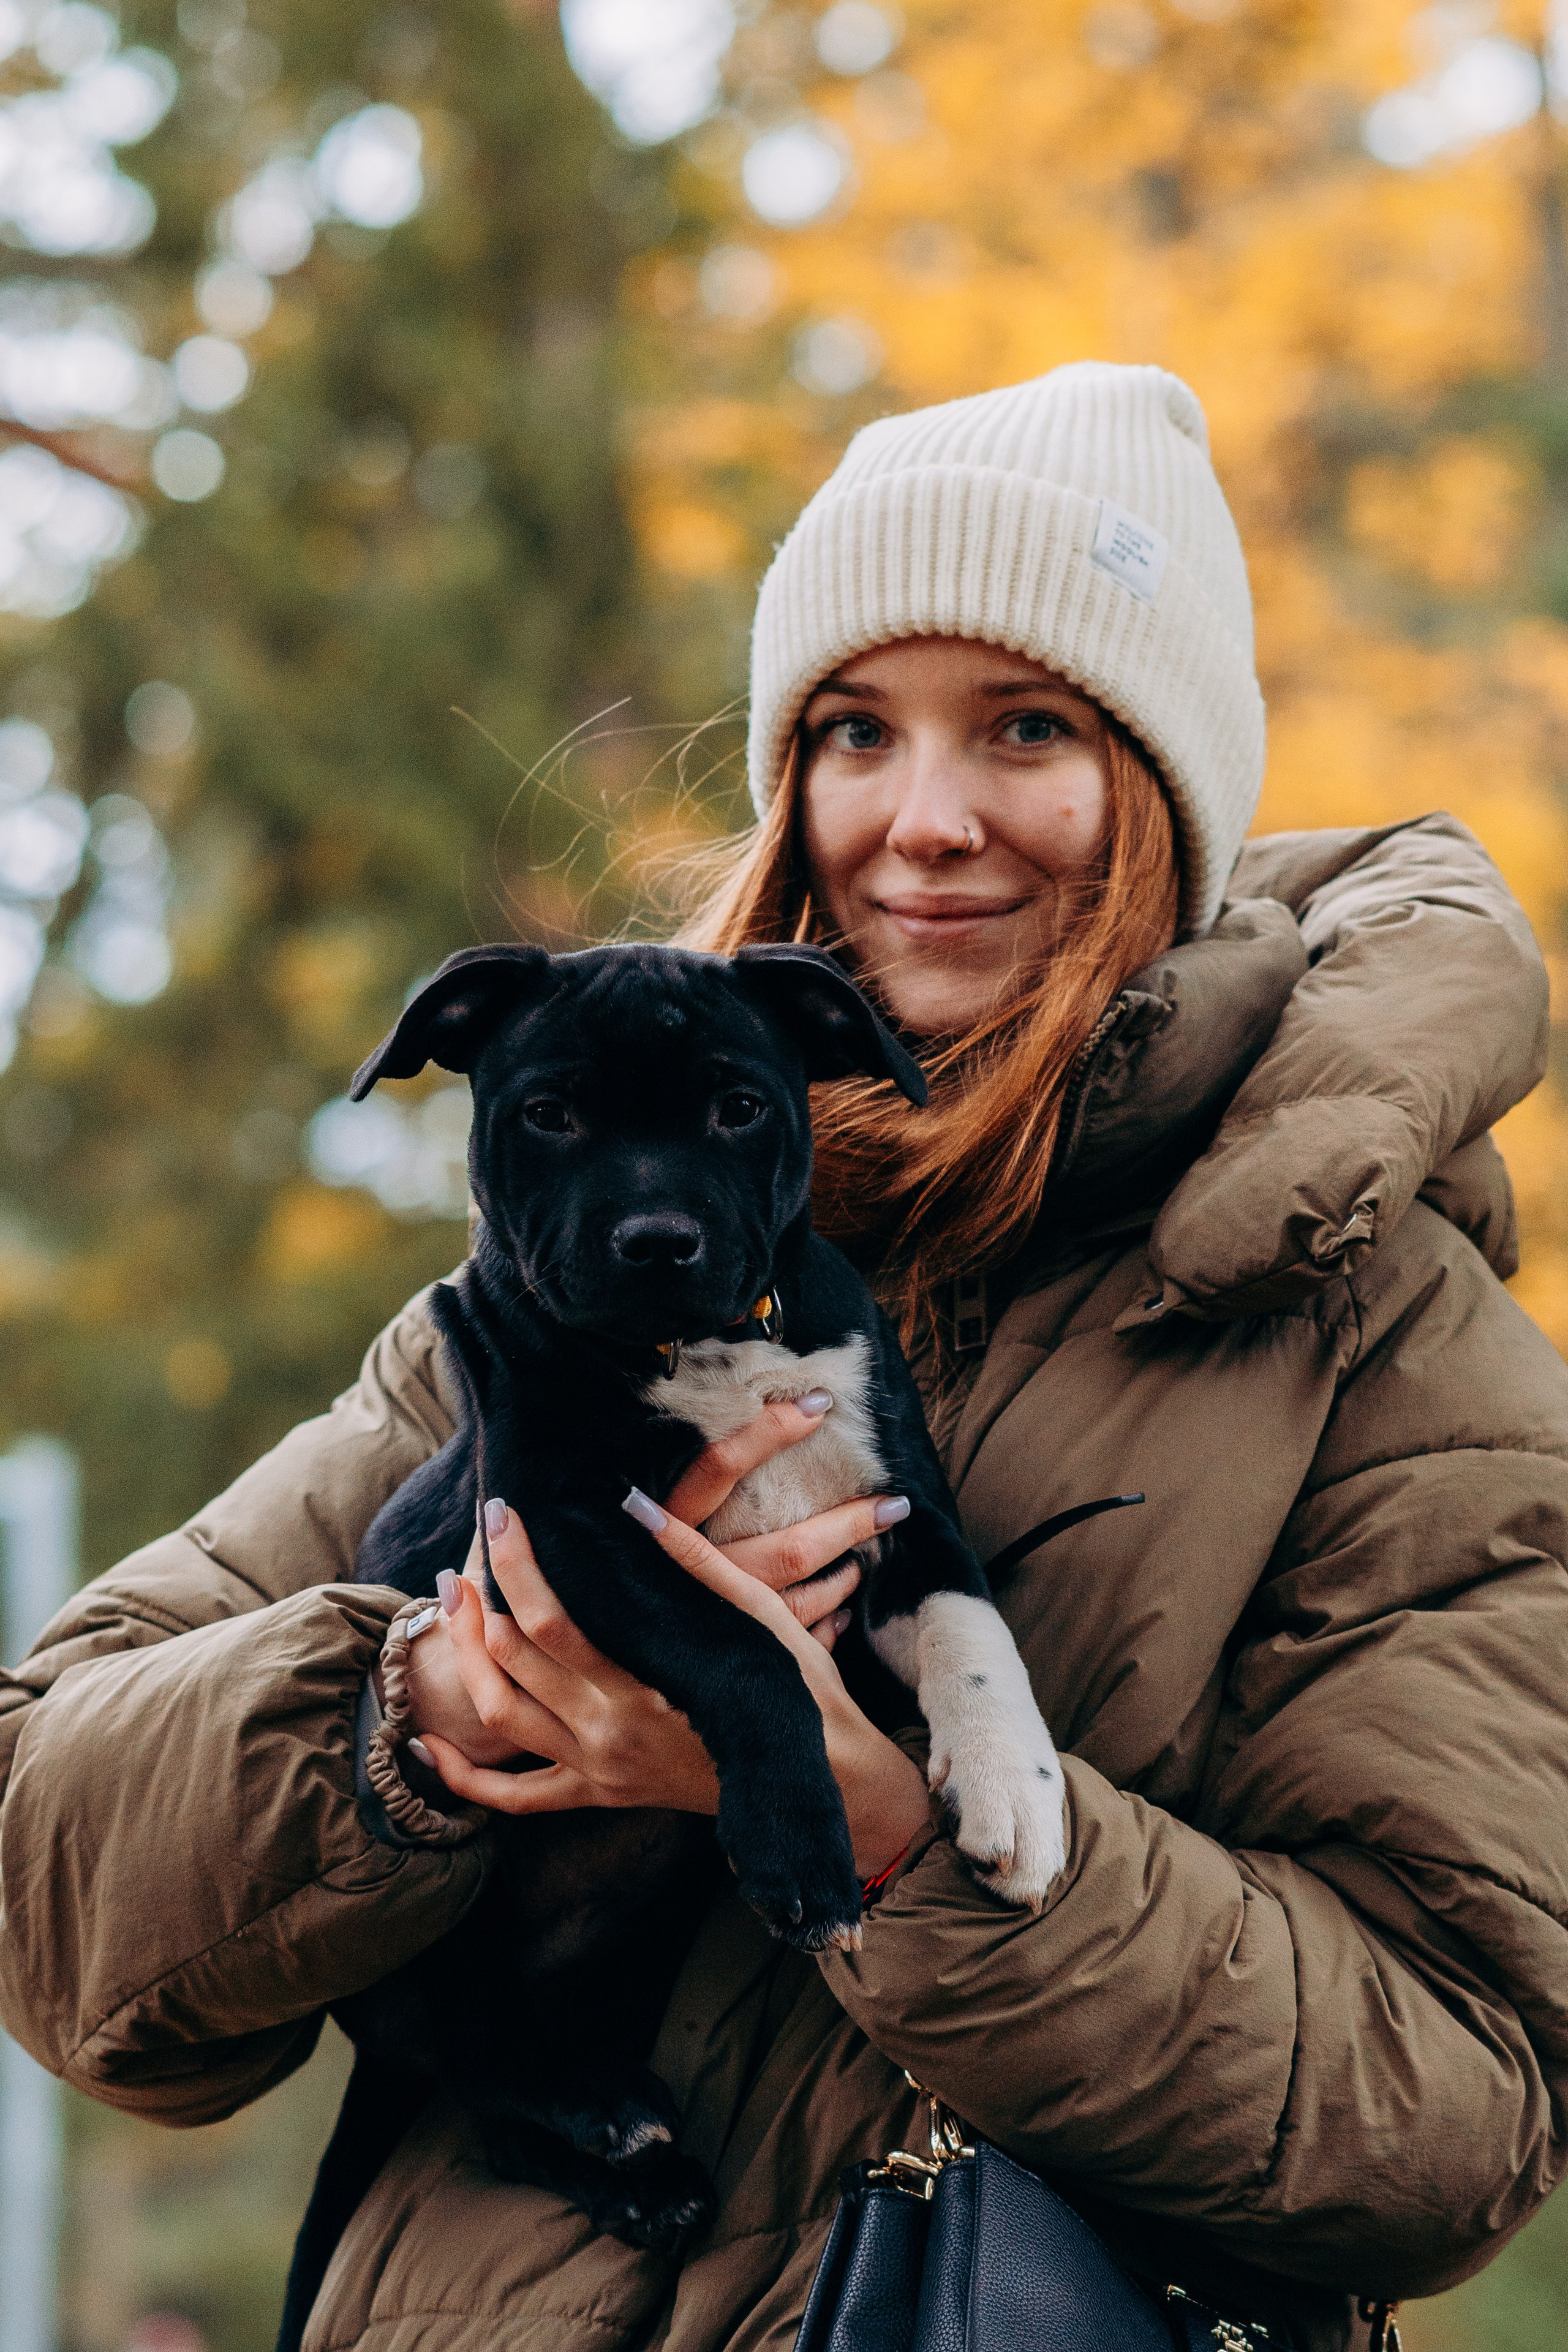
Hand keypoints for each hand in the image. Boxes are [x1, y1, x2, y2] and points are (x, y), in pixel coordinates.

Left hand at [403, 1396, 866, 1765]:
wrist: (822, 1786)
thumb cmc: (797, 1692)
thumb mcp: (757, 1617)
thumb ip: (691, 1561)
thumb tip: (633, 1503)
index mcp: (642, 1690)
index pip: (549, 1620)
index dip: (516, 1562)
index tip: (504, 1514)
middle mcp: (608, 1736)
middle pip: (509, 1660)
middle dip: (479, 1595)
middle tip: (471, 1546)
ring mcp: (598, 1771)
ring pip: (499, 1716)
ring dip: (462, 1658)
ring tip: (453, 1603)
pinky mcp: (600, 1794)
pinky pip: (516, 1797)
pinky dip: (464, 1778)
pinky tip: (426, 1744)